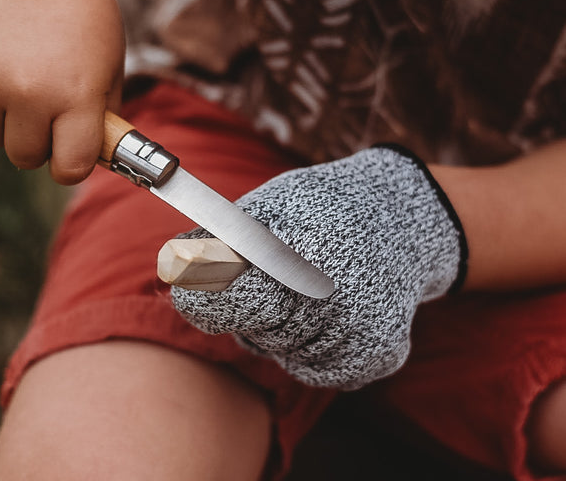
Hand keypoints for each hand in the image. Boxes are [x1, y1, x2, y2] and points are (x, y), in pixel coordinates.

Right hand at [0, 0, 124, 184]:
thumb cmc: (82, 22)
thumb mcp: (109, 69)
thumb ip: (100, 120)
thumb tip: (87, 162)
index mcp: (76, 96)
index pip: (69, 168)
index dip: (69, 165)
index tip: (68, 154)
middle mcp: (29, 92)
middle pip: (24, 156)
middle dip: (36, 143)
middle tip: (45, 112)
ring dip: (3, 122)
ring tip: (19, 85)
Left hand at [171, 146, 466, 388]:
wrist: (401, 220)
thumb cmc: (320, 210)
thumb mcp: (271, 204)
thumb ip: (223, 236)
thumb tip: (173, 261)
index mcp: (300, 251)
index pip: (233, 297)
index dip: (202, 295)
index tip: (187, 288)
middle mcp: (332, 295)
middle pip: (252, 330)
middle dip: (245, 309)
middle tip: (265, 279)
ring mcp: (358, 330)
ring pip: (279, 352)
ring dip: (278, 328)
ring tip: (305, 288)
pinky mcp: (377, 356)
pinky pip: (313, 370)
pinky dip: (310, 347)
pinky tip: (329, 313)